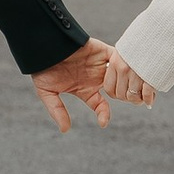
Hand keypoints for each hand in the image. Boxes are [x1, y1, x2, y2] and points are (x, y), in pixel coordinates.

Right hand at [30, 38, 152, 131]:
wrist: (44, 44)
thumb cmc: (43, 68)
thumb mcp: (47, 92)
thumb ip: (57, 110)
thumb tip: (65, 130)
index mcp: (84, 89)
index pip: (100, 105)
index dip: (104, 114)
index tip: (102, 122)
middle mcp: (94, 78)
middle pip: (117, 91)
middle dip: (125, 98)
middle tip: (129, 104)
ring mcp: (99, 64)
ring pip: (121, 76)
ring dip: (127, 83)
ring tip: (130, 92)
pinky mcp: (103, 51)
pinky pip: (119, 58)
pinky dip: (124, 65)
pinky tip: (124, 75)